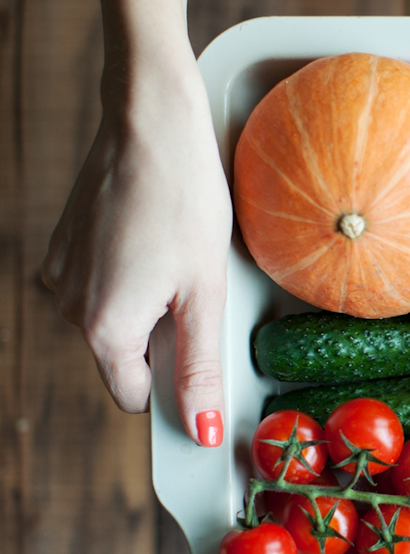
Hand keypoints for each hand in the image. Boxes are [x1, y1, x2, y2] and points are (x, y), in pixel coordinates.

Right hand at [42, 57, 231, 446]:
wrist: (150, 123)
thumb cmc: (184, 200)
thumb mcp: (205, 292)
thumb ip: (199, 367)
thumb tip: (202, 429)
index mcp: (102, 327)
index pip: (135, 396)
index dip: (174, 387)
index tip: (204, 359)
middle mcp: (68, 305)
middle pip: (124, 356)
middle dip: (163, 339)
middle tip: (197, 290)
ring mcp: (61, 273)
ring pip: (114, 319)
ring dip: (148, 306)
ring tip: (178, 258)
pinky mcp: (64, 245)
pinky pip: (101, 283)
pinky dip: (131, 276)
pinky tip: (155, 239)